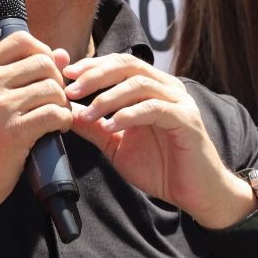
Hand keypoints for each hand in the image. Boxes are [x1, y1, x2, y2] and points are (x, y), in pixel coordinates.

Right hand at [0, 31, 74, 235]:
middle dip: (56, 81)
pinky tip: (58, 129)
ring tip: (55, 117)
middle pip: (43, 63)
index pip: (21, 40)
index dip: (42, 53)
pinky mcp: (15, 131)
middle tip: (53, 101)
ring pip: (53, 89)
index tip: (45, 74)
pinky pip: (56, 114)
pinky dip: (64, 121)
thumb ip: (20, 73)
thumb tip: (61, 53)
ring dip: (62, 104)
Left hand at [64, 54, 252, 228]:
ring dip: (108, 97)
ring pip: (140, 84)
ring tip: (87, 114)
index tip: (65, 74)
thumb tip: (63, 111)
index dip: (91, 65)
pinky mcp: (186, 120)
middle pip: (128, 65)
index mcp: (151, 88)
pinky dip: (129, 114)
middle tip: (71, 89)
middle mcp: (166, 88)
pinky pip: (155, 109)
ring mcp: (179, 102)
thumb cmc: (160, 167)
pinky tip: (111, 125)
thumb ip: (93, 126)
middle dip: (95, 75)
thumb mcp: (116, 144)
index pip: (118, 64)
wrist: (194, 193)